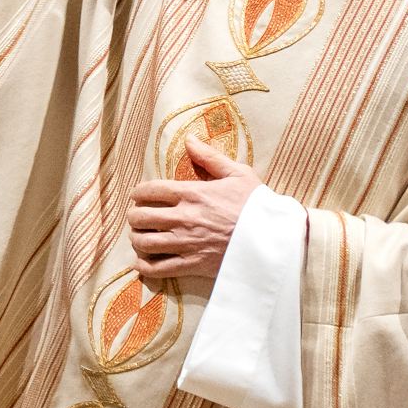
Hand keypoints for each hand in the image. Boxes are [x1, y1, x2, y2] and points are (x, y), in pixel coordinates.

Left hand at [126, 138, 261, 277]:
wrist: (274, 239)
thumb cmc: (257, 205)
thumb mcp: (238, 173)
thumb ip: (210, 157)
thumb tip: (188, 140)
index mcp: (192, 193)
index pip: (149, 190)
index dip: (137, 192)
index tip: (138, 196)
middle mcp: (184, 217)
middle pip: (140, 216)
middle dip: (133, 216)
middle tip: (137, 217)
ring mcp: (186, 242)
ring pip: (144, 242)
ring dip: (136, 239)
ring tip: (138, 237)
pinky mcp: (192, 265)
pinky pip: (158, 268)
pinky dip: (144, 267)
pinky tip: (142, 263)